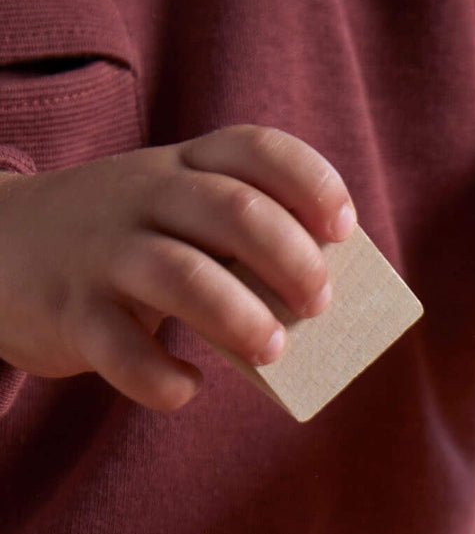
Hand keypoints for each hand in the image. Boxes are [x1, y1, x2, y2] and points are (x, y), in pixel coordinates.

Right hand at [0, 125, 354, 410]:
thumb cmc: (126, 240)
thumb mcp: (176, 213)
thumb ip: (242, 240)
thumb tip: (327, 303)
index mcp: (184, 167)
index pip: (256, 148)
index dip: (311, 184)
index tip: (344, 230)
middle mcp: (144, 196)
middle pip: (232, 210)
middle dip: (292, 260)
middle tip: (319, 305)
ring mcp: (104, 253)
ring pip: (181, 275)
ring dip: (241, 318)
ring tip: (274, 349)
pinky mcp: (71, 314)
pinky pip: (121, 351)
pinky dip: (163, 379)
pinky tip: (188, 385)